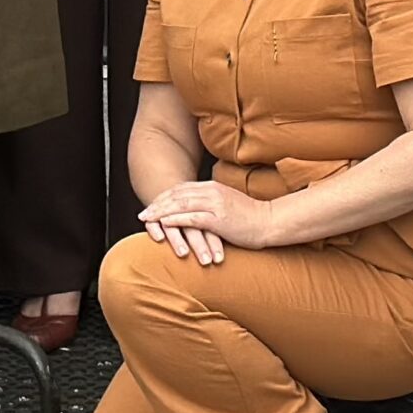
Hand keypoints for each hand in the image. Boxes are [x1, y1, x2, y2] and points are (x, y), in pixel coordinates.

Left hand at [138, 179, 275, 263]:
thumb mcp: (227, 204)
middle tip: (142, 214)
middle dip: (157, 204)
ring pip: (181, 204)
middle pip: (177, 195)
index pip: (181, 189)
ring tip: (147, 219)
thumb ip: (211, 203)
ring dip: (161, 212)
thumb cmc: (250, 217)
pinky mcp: (219, 218)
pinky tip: (164, 225)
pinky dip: (176, 220)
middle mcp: (211, 192)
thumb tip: (196, 208)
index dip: (163, 197)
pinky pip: (192, 218)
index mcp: (212, 187)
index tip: (151, 206)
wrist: (270, 221)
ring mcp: (215, 204)